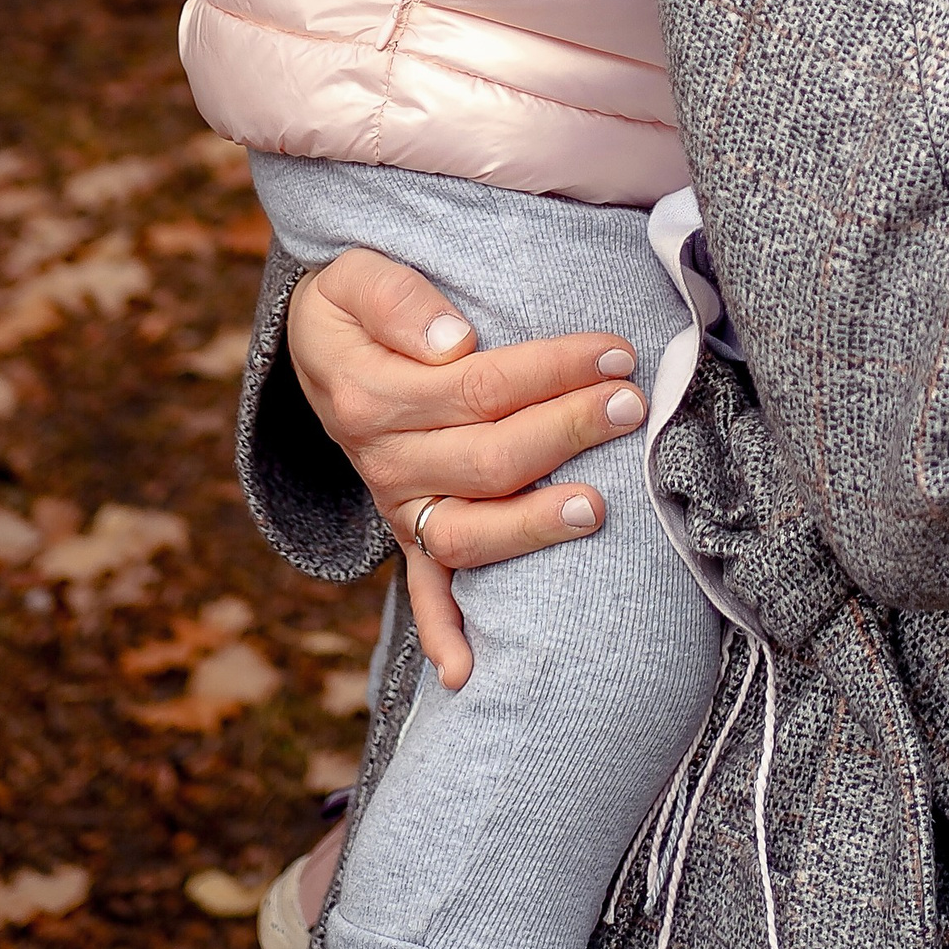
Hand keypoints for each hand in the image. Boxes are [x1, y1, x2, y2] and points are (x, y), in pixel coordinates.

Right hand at [286, 250, 650, 688]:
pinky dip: (442, 633)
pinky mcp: (407, 532)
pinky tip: (468, 673)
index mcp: (372, 397)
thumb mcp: (355, 276)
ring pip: (469, 532)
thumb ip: (398, 300)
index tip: (614, 350)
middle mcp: (383, 462)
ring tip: (598, 508)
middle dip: (567, 430)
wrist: (318, 346)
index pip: (478, 387)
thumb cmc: (354, 303)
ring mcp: (397, 507)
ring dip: (534, 525)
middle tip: (630, 406)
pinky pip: (423, 590)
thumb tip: (452, 342)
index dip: (551, 370)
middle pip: (488, 458)